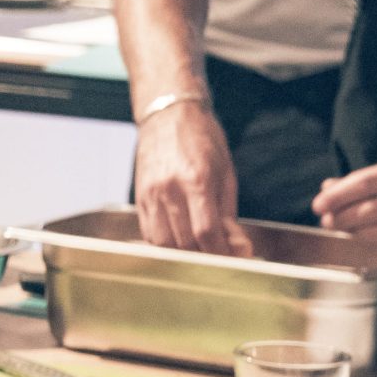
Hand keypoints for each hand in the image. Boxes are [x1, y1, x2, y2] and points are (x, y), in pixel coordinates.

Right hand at [132, 102, 251, 254]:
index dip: (221, 254)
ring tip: (201, 250)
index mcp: (195, 180)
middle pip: (184, 242)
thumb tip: (237, 244)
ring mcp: (150, 194)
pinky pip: (149, 233)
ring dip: (184, 254)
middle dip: (205, 256)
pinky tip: (181, 240)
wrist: (168, 115)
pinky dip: (166, 244)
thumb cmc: (201, 138)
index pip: (206, 232)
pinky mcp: (139, 197)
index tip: (233, 261)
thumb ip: (228, 212)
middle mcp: (168, 189)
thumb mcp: (225, 172)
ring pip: (163, 243)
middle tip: (222, 256)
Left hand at [314, 156, 376, 256]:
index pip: (367, 183)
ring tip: (341, 229)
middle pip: (371, 210)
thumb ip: (373, 178)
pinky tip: (366, 240)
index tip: (319, 204)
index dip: (338, 196)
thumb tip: (330, 186)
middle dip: (341, 218)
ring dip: (355, 234)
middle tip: (326, 220)